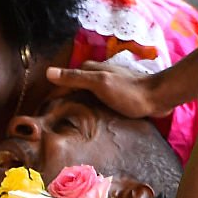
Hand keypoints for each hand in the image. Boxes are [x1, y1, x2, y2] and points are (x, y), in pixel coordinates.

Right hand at [46, 61, 170, 118]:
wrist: (157, 98)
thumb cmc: (128, 92)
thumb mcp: (99, 84)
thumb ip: (75, 78)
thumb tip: (48, 72)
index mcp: (88, 70)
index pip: (61, 83)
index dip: (51, 97)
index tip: (40, 115)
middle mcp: (94, 75)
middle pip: (70, 89)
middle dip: (60, 103)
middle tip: (50, 125)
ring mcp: (103, 86)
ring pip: (81, 97)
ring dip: (73, 108)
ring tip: (63, 127)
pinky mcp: (112, 96)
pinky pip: (92, 103)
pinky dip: (85, 111)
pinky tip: (84, 123)